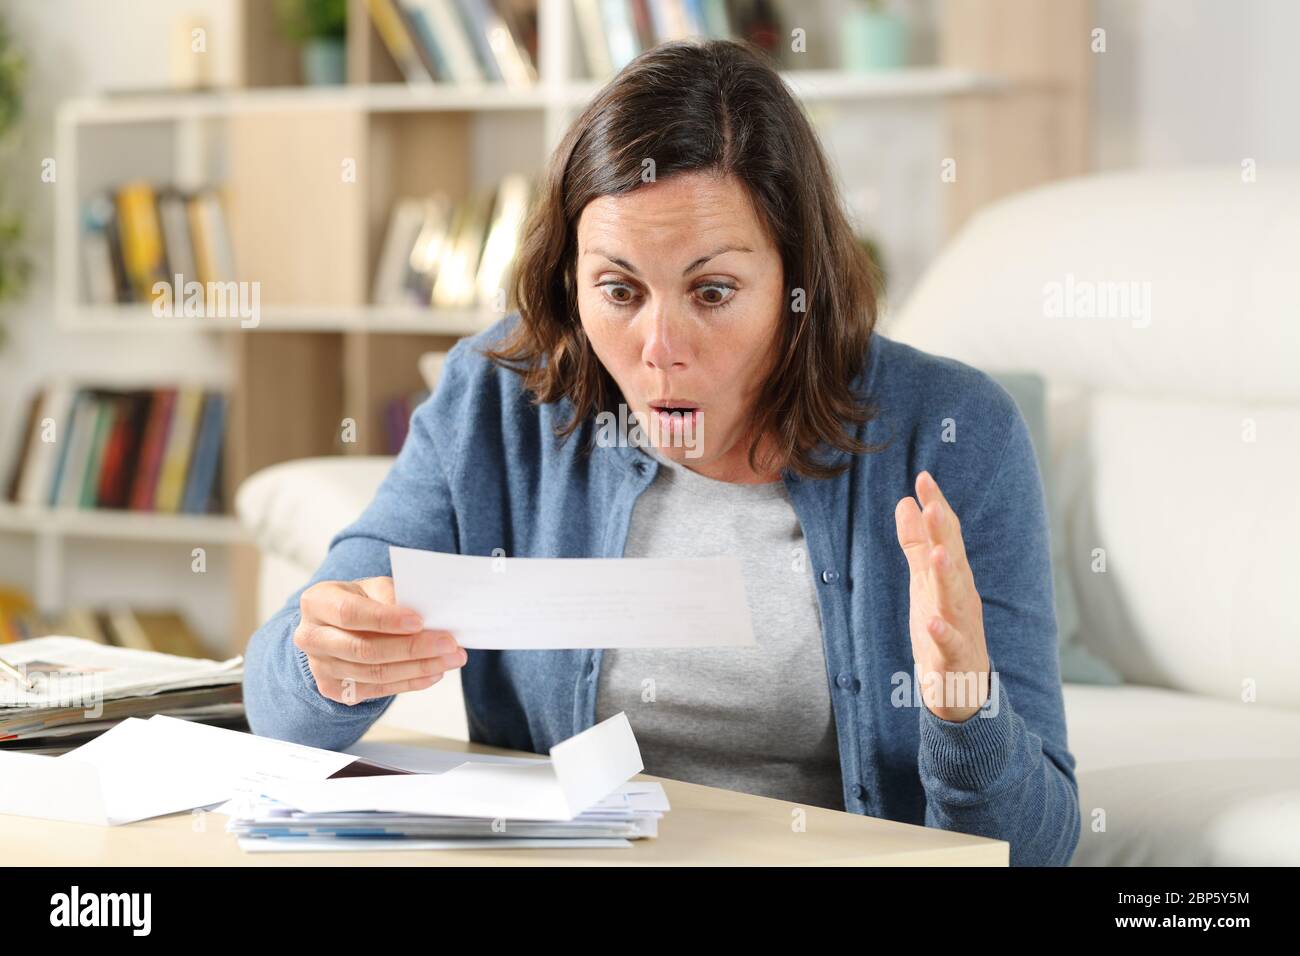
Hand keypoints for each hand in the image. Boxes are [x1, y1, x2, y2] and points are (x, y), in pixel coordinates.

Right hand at [293, 576, 466, 705]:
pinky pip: (377, 689)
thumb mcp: (372, 588)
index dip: (385, 620)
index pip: (350, 613)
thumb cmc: (361, 600)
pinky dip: (410, 682)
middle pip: (364, 649)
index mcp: (317, 602)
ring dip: (419, 668)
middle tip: (449, 643)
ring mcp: (320, 667)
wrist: (335, 626)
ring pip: (374, 673)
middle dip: (412, 648)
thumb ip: (393, 596)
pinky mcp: (333, 689)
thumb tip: (428, 614)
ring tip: (451, 658)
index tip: (420, 621)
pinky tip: (435, 673)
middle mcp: (311, 637)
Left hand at [894, 471, 990, 721]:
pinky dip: (942, 634)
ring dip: (949, 577)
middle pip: (954, 561)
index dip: (936, 508)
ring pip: (956, 600)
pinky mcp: (954, 660)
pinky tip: (932, 622)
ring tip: (939, 554)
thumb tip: (906, 502)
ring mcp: (961, 628)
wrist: (961, 691)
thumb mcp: (924, 583)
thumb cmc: (943, 631)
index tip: (923, 478)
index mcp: (953, 579)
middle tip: (933, 504)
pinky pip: (949, 645)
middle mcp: (962, 599)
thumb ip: (915, 545)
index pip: (946, 537)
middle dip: (944, 534)